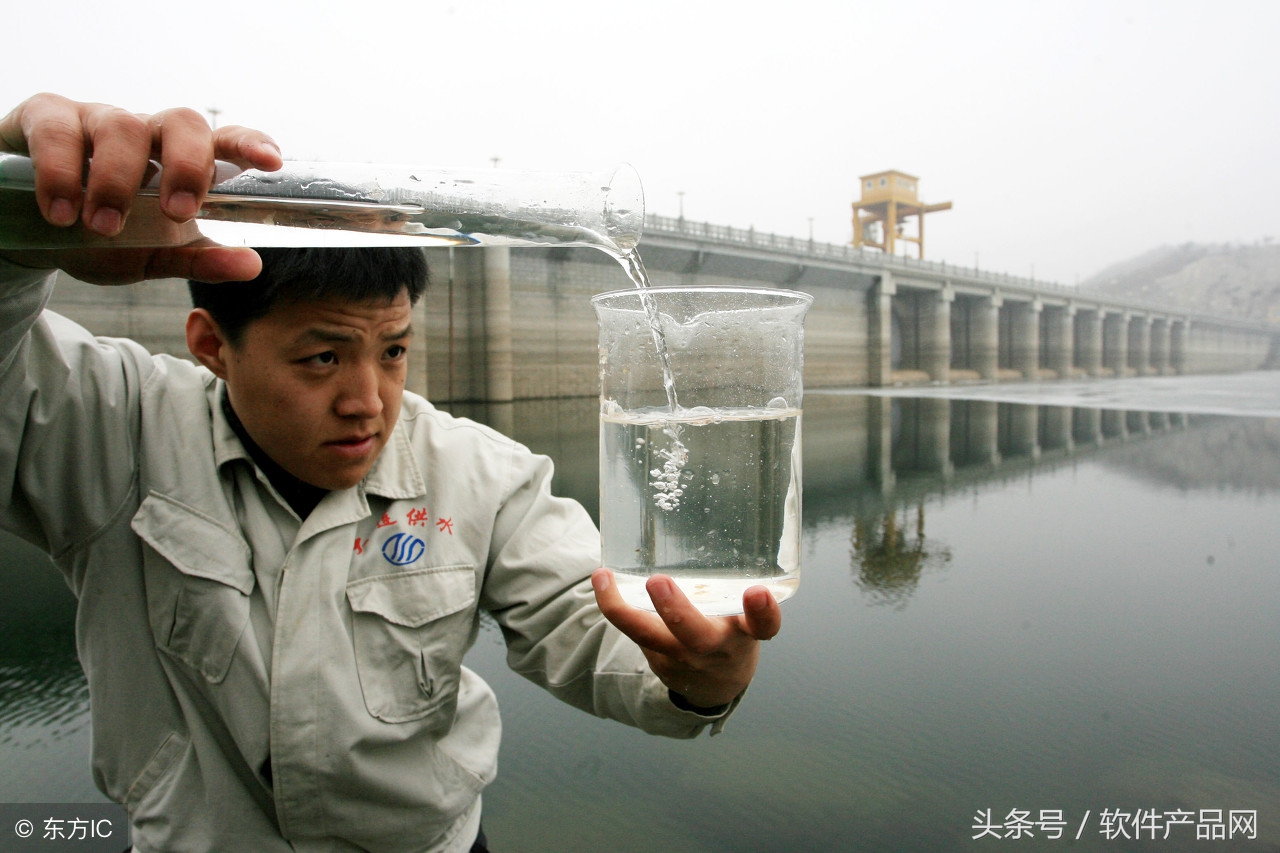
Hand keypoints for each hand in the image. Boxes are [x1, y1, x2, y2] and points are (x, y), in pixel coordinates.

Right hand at [0, 92, 282, 283]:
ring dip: (116, 179)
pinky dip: (60, 172)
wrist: (32, 230)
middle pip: (182, 122)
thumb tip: (252, 266)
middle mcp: (146, 132)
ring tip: (101, 226)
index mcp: (180, 160)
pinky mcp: (45, 118)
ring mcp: (96, 119)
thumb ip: (199, 261)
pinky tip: (60, 210)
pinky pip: (57, 130)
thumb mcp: (153, 256)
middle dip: (187, 165)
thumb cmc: (104, 235)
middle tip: (177, 213)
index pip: (224, 140)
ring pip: (120, 126)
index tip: (272, 161)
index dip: (250, 143)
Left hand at [592, 569, 781, 710]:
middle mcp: (715, 648)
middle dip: (676, 610)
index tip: (757, 593)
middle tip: (657, 581)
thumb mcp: (743, 616)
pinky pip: (635, 634)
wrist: (715, 687)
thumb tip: (701, 527)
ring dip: (624, 610)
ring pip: (651, 638)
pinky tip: (604, 583)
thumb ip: (732, 585)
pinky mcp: (658, 662)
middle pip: (697, 636)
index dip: (763, 613)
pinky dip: (618, 607)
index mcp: (744, 634)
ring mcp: (683, 658)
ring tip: (603, 577)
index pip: (763, 626)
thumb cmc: (730, 633)